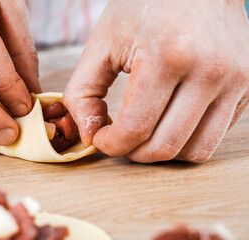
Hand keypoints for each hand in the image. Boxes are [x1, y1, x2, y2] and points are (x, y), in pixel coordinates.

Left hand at [64, 0, 248, 162]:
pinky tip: (169, 120)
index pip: (136, 128)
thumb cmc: (146, 7)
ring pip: (195, 151)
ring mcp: (234, 81)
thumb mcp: (102, 42)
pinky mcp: (246, 87)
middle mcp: (208, 71)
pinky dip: (187, 139)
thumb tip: (91, 136)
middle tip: (121, 139)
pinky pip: (215, 136)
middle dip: (134, 153)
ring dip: (163, 152)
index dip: (111, 144)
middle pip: (165, 147)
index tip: (103, 138)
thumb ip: (83, 92)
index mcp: (167, 56)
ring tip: (145, 133)